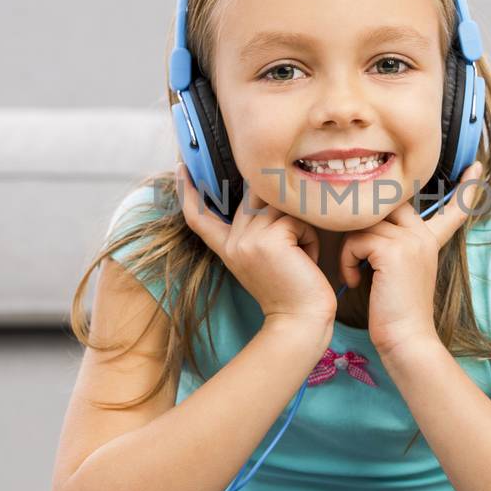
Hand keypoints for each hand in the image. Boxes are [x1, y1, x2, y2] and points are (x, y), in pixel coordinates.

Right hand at [175, 163, 335, 335]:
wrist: (300, 322)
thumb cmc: (293, 290)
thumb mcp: (264, 257)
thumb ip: (258, 229)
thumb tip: (266, 193)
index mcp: (228, 247)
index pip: (200, 216)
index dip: (188, 192)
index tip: (181, 168)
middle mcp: (233, 241)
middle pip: (254, 195)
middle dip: (281, 208)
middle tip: (296, 244)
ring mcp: (248, 240)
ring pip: (279, 204)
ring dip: (299, 226)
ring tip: (301, 254)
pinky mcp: (269, 239)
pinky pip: (296, 218)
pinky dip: (309, 236)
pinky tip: (307, 259)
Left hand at [339, 161, 485, 359]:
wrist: (405, 340)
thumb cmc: (395, 313)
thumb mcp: (399, 271)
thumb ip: (392, 243)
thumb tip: (370, 222)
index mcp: (430, 241)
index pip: (452, 209)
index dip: (466, 189)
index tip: (477, 168)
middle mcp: (424, 235)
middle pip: (387, 203)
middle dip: (364, 222)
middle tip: (355, 254)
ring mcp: (412, 240)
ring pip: (364, 222)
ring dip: (349, 249)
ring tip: (355, 274)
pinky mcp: (393, 249)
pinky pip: (356, 238)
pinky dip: (347, 260)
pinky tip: (355, 281)